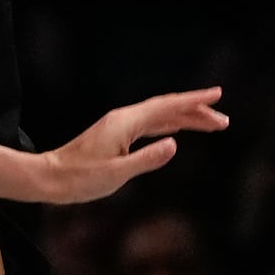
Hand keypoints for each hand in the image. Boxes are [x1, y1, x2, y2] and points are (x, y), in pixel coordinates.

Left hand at [42, 87, 228, 203]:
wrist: (50, 177)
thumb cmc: (79, 178)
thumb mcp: (116, 173)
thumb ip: (146, 159)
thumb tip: (175, 144)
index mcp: (125, 124)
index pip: (166, 107)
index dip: (194, 101)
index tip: (217, 95)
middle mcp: (123, 120)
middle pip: (166, 109)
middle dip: (196, 111)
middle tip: (224, 120)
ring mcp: (118, 126)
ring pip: (159, 117)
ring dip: (185, 118)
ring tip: (211, 124)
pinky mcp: (115, 135)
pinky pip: (149, 125)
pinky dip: (168, 124)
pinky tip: (177, 129)